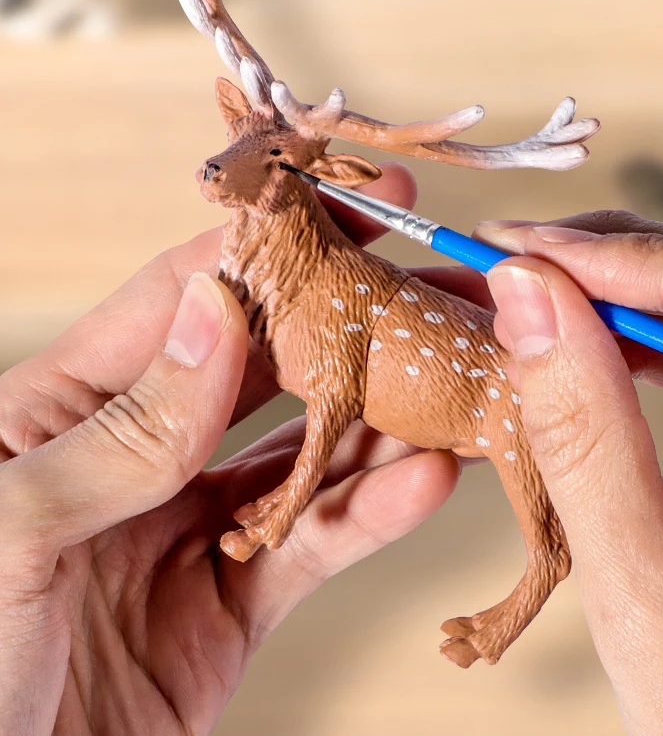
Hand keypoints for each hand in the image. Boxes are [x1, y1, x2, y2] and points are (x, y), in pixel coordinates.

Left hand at [0, 164, 458, 735]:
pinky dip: (368, 516)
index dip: (269, 252)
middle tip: (441, 294)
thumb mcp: (15, 528)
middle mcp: (131, 455)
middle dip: (351, 327)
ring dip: (380, 420)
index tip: (353, 209)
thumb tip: (215, 310)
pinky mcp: (222, 616)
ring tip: (455, 381)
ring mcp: (182, 532)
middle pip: (261, 369)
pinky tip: (424, 481)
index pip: (182, 302)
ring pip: (301, 455)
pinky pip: (306, 550)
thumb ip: (122, 429)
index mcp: (62, 407)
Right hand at [476, 209, 662, 735]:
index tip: (528, 248)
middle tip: (514, 262)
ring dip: (630, 299)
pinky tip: (597, 346)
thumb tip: (526, 302)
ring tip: (537, 297)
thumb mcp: (649, 600)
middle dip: (621, 268)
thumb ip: (587, 446)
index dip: (638, 262)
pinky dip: (659, 343)